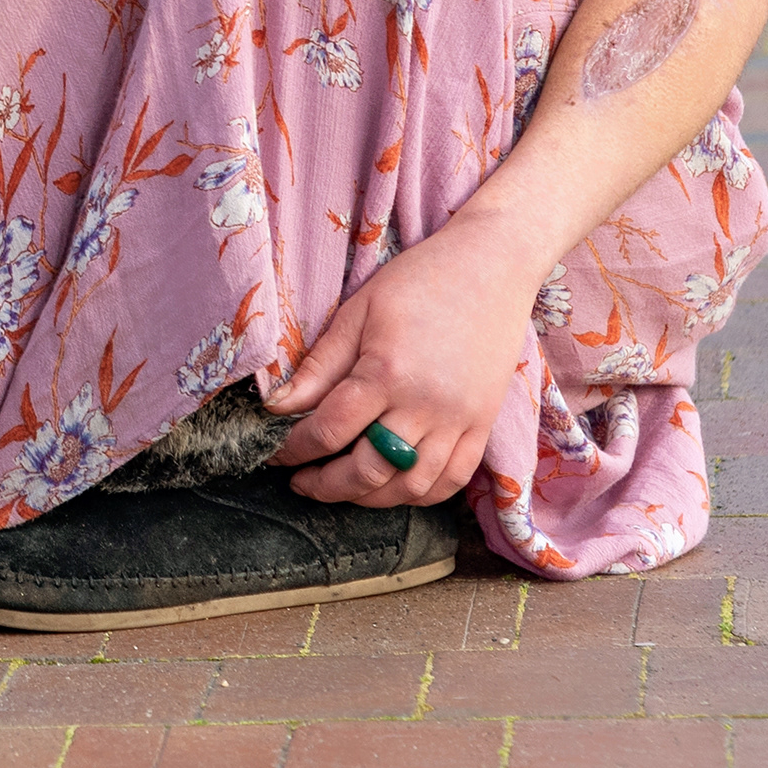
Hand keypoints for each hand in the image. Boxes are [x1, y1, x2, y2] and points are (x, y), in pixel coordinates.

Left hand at [265, 214, 543, 510]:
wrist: (491, 269)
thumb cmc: (418, 281)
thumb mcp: (357, 312)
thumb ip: (318, 366)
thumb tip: (276, 406)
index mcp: (386, 373)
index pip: (329, 430)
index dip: (295, 450)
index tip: (275, 454)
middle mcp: (425, 406)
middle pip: (369, 471)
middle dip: (327, 485)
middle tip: (302, 482)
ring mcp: (460, 422)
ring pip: (411, 487)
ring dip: (371, 498)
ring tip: (342, 487)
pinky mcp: (483, 427)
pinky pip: (452, 481)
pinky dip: (419, 494)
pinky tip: (392, 486)